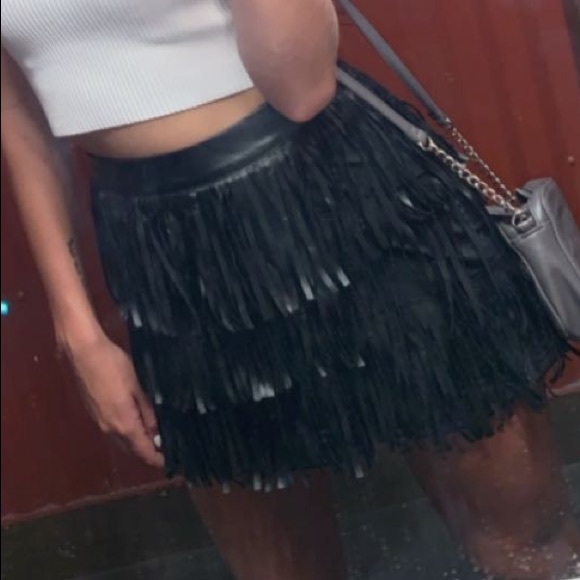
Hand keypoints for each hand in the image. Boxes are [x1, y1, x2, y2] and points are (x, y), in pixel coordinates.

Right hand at [65, 334, 164, 468]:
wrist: (84, 353)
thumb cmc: (114, 366)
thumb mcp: (137, 387)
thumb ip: (147, 410)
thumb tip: (157, 431)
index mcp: (123, 424)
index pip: (143, 451)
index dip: (157, 459)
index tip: (170, 462)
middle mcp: (109, 428)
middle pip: (131, 449)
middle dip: (148, 452)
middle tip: (166, 447)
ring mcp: (99, 421)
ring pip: (121, 441)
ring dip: (136, 442)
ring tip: (155, 436)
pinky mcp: (94, 413)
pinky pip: (113, 430)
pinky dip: (127, 433)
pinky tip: (137, 422)